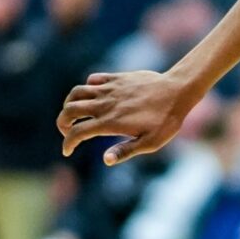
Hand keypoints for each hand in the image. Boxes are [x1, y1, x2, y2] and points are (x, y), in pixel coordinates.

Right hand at [60, 71, 194, 165]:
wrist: (178, 90)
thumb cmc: (167, 120)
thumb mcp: (150, 142)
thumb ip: (126, 151)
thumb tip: (106, 160)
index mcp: (111, 123)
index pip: (77, 133)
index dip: (67, 143)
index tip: (67, 151)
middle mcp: (105, 104)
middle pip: (69, 110)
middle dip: (62, 122)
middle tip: (68, 132)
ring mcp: (109, 89)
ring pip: (76, 92)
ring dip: (69, 104)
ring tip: (76, 114)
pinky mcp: (116, 78)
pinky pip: (93, 79)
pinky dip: (87, 88)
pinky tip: (94, 97)